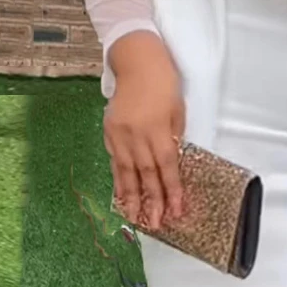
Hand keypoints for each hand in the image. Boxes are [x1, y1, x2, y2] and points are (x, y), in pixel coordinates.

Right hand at [103, 61, 185, 228]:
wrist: (136, 61)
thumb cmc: (163, 83)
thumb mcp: (177, 109)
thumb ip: (172, 136)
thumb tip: (170, 163)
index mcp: (157, 129)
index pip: (166, 167)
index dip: (171, 191)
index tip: (176, 211)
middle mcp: (136, 135)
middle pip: (146, 174)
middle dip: (151, 201)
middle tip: (154, 224)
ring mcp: (119, 134)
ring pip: (126, 171)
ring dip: (131, 198)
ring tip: (134, 219)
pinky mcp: (108, 131)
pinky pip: (115, 161)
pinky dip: (118, 180)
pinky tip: (121, 196)